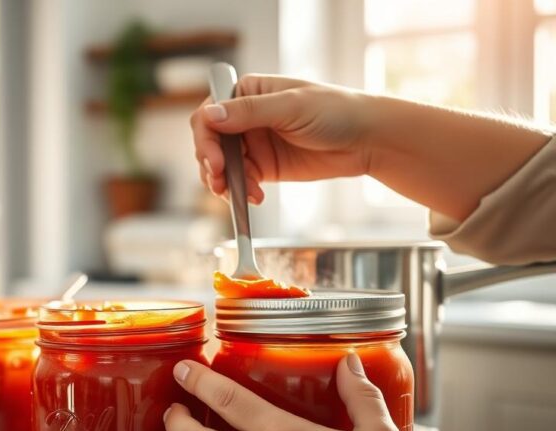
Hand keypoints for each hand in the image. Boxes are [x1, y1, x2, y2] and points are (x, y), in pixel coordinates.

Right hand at [190, 75, 374, 202]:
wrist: (366, 140)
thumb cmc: (336, 111)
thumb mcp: (291, 107)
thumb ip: (249, 111)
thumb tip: (210, 114)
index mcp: (247, 92)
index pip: (208, 115)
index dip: (206, 140)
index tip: (216, 161)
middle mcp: (244, 118)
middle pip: (210, 144)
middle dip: (211, 165)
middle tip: (221, 182)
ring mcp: (252, 144)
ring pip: (220, 167)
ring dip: (223, 182)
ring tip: (237, 194)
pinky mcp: (263, 167)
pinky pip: (240, 181)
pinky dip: (241, 191)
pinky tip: (255, 197)